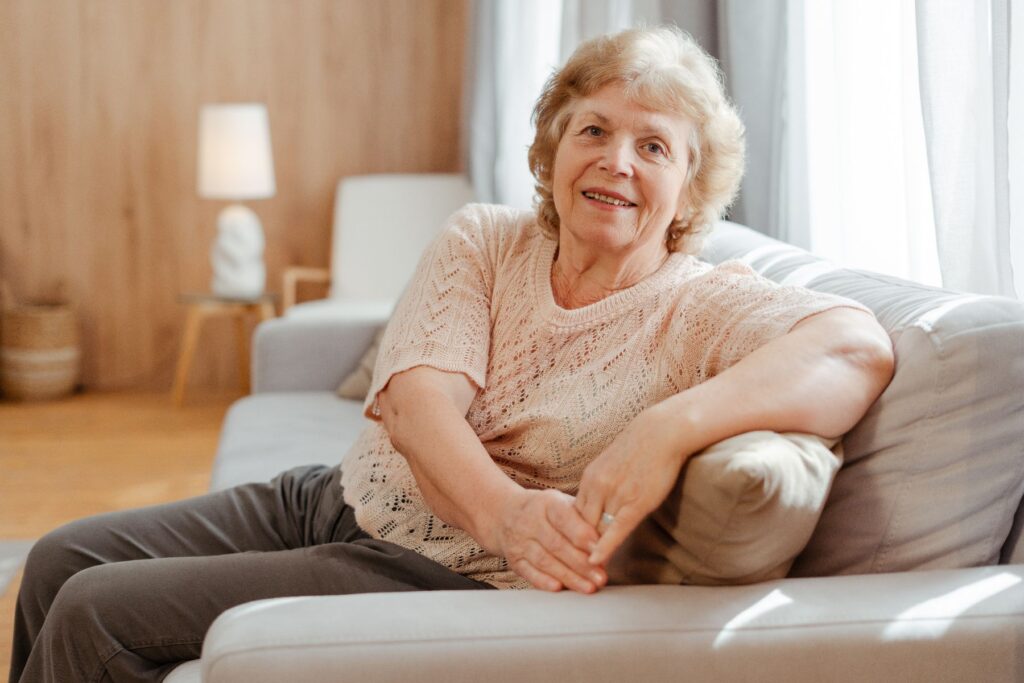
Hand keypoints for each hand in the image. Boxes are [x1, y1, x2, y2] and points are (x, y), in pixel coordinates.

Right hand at [486, 488, 607, 592]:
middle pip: (557, 545)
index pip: (565, 519)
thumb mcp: (562, 503)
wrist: (506, 513)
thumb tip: (607, 538)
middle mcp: (530, 521)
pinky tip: (559, 588)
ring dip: (568, 577)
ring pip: (545, 561)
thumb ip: (583, 518)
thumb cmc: (545, 510)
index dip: (582, 535)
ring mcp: (520, 541)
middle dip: (581, 563)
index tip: (600, 548)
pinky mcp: (514, 559)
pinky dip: (543, 581)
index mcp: (547, 503)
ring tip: (589, 588)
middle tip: (601, 577)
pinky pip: (529, 572)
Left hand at [575, 405, 687, 565]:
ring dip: (588, 552)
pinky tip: (596, 561)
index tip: (564, 554)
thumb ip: (602, 487)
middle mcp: (597, 486)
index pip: (572, 514)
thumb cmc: (641, 448)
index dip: (569, 536)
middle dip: (573, 548)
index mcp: (590, 478)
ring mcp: (615, 494)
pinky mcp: (635, 501)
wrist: (662, 431)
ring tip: (583, 575)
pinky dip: (604, 547)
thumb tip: (598, 506)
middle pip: (579, 525)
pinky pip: (616, 529)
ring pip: (595, 530)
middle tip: (568, 571)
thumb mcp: (612, 466)